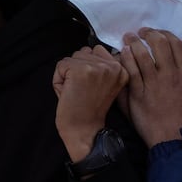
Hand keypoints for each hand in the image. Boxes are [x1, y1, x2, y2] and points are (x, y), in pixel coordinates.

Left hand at [53, 46, 129, 161]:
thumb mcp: (105, 84)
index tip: (91, 87)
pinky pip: (61, 65)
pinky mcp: (81, 70)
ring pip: (72, 58)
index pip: (97, 51)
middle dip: (78, 69)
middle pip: (84, 52)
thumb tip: (88, 50)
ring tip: (76, 91)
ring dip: (68, 73)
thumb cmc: (90, 110)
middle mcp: (113, 65)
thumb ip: (102, 66)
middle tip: (83, 91)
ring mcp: (97, 67)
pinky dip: (59, 79)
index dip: (88, 68)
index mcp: (122, 69)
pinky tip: (68, 93)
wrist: (84, 130)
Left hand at [119, 29, 181, 146]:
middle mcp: (170, 75)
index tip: (155, 33)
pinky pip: (130, 70)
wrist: (171, 137)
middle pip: (159, 44)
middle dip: (148, 34)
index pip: (175, 43)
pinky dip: (125, 59)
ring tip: (128, 38)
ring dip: (133, 43)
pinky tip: (122, 54)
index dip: (163, 33)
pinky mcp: (138, 94)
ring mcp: (153, 84)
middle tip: (140, 33)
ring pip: (142, 54)